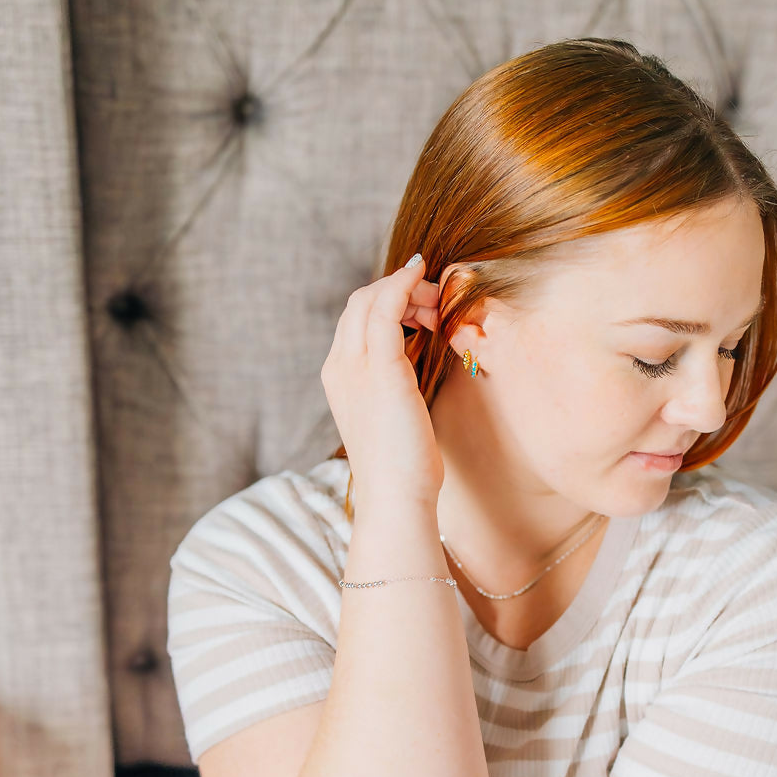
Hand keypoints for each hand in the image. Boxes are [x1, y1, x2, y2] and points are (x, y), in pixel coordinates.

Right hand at [321, 254, 443, 507]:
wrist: (395, 498)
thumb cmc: (400, 467)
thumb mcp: (390, 418)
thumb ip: (392, 388)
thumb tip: (410, 376)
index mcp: (337, 377)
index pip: (355, 319)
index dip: (388, 301)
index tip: (422, 308)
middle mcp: (339, 366)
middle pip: (359, 302)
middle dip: (398, 290)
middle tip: (435, 300)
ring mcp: (355, 366)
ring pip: (371, 300)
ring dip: (407, 289)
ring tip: (438, 302)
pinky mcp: (382, 370)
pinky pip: (387, 308)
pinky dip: (404, 285)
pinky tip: (425, 277)